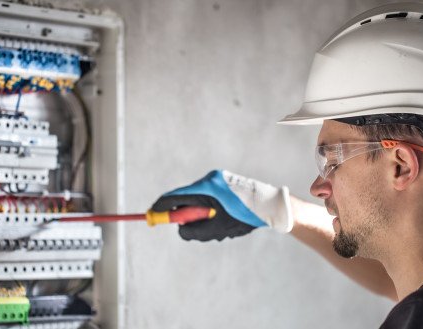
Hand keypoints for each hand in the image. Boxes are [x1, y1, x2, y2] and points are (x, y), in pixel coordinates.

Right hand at [151, 170, 291, 240]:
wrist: (271, 206)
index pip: (175, 196)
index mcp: (207, 187)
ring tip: (222, 228)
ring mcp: (216, 180)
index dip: (161, 207)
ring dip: (202, 218)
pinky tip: (227, 222)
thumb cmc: (245, 216)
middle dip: (187, 218)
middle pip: (185, 200)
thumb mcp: (216, 229)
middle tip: (193, 231)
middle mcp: (210, 180)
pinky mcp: (222, 184)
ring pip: (197, 203)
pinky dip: (210, 214)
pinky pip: (207, 200)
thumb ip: (193, 231)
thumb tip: (179, 229)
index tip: (151, 216)